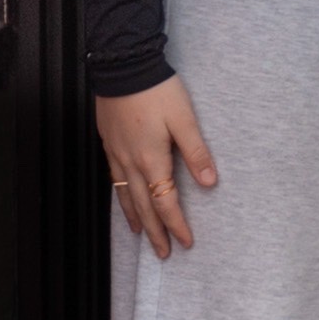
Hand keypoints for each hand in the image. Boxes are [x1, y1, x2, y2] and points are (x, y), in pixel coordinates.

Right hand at [97, 82, 217, 255]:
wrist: (123, 67)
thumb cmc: (157, 90)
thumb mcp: (184, 118)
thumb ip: (196, 151)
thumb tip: (209, 182)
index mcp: (152, 159)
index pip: (165, 202)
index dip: (176, 224)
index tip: (185, 242)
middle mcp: (131, 163)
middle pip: (143, 206)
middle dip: (155, 231)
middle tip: (163, 253)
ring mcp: (117, 154)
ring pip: (125, 196)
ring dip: (135, 218)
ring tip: (141, 235)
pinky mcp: (109, 144)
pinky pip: (114, 180)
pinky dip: (120, 197)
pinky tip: (123, 199)